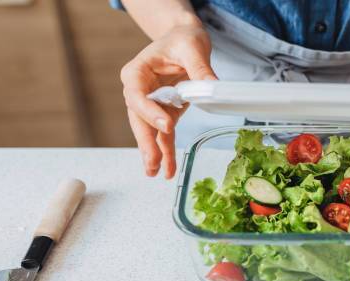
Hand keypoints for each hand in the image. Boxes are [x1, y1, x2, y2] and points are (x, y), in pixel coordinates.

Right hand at [120, 23, 216, 178]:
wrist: (184, 40)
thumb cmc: (182, 40)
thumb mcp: (192, 47)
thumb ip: (199, 68)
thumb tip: (212, 87)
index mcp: (137, 72)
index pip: (138, 95)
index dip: (149, 111)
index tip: (165, 125)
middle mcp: (138, 90)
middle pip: (139, 119)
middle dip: (147, 142)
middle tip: (153, 162)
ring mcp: (150, 104)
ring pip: (149, 131)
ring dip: (154, 152)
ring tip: (158, 172)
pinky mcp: (163, 113)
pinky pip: (163, 134)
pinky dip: (166, 151)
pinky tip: (168, 169)